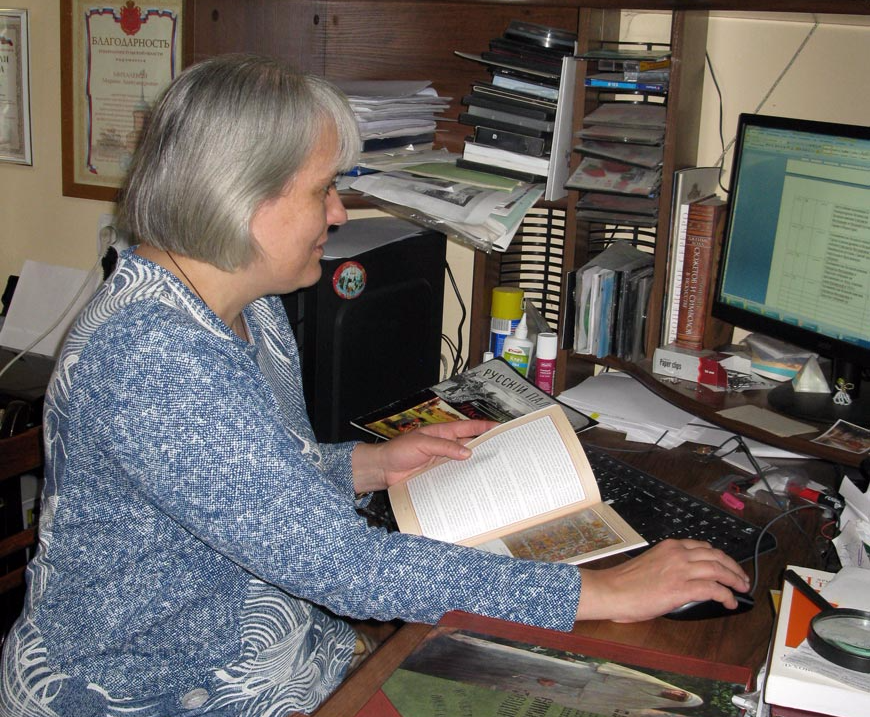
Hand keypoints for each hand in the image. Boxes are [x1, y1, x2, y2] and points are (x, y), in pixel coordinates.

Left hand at [351, 420, 497, 493]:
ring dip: (476, 465)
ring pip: (464, 462)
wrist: (382, 470)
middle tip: (503, 452)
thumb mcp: (422, 444)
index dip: (485, 427)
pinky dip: (464, 479)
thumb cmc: (398, 451)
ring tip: (494, 470)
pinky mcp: (438, 476)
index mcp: (443, 433)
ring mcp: (442, 462)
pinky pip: (455, 476)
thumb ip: (444, 447)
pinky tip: (474, 484)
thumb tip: (468, 452)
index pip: (468, 428)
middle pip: (470, 445)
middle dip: (486, 447)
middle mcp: (445, 446)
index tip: (501, 428)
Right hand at [575, 539, 751, 622]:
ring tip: (741, 589)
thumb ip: (670, 565)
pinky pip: (714, 589)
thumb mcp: (651, 564)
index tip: (726, 565)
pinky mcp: (682, 589)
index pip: (704, 547)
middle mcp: (678, 554)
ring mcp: (681, 570)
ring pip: (719, 570)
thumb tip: (684, 578)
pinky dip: (726, 596)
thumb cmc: (624, 582)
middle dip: (734, 567)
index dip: (720, 557)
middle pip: (717, 556)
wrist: (612, 591)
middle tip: (742, 578)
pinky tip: (730, 602)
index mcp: (670, 547)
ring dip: (735, 580)